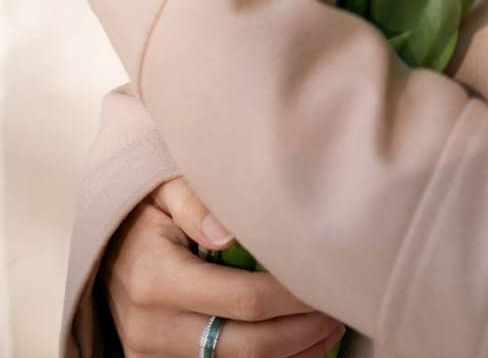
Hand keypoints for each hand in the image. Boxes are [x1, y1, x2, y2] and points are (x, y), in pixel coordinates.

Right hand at [98, 176, 345, 355]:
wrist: (106, 248)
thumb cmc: (149, 211)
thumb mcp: (166, 189)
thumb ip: (199, 202)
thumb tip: (230, 231)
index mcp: (156, 279)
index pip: (243, 300)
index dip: (291, 297)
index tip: (323, 281)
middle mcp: (151, 328)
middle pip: (246, 347)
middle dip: (301, 332)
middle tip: (337, 310)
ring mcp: (151, 356)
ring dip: (290, 357)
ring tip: (327, 331)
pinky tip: (297, 350)